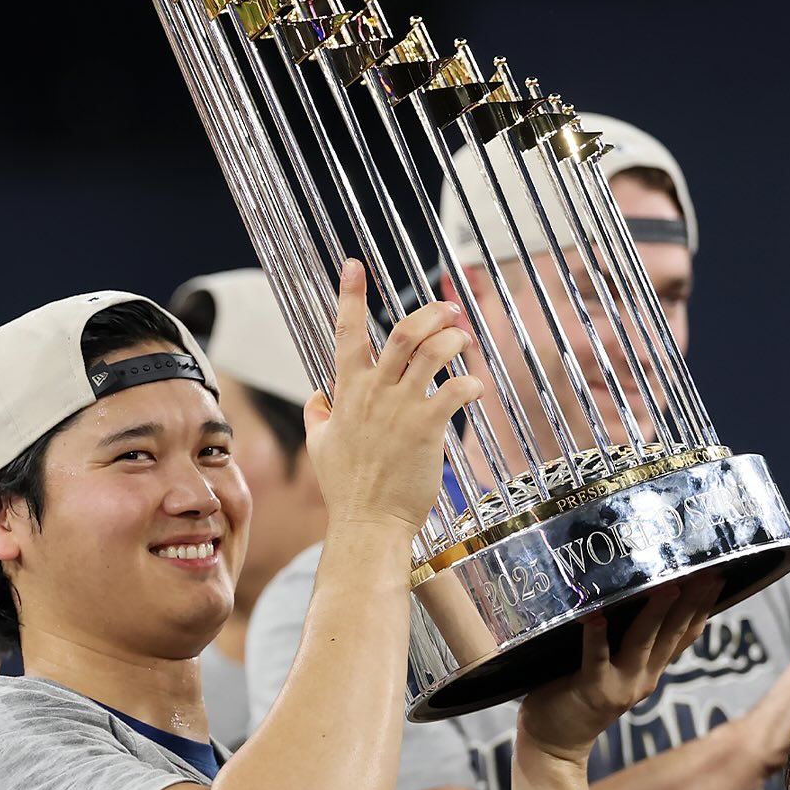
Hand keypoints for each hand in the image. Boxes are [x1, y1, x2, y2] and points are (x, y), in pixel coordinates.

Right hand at [305, 260, 482, 535]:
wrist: (367, 524)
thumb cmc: (346, 489)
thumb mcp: (319, 447)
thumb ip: (317, 417)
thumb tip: (314, 398)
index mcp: (347, 393)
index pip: (346, 333)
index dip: (350, 295)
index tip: (354, 265)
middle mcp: (373, 393)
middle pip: (403, 332)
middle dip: (430, 312)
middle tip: (449, 310)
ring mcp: (400, 409)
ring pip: (431, 352)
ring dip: (453, 339)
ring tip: (465, 340)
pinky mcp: (426, 428)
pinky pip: (454, 390)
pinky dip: (470, 382)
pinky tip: (475, 388)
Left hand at [517, 574, 720, 764]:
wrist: (555, 743)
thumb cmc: (576, 694)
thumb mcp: (613, 667)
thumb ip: (625, 641)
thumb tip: (630, 594)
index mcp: (650, 669)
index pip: (684, 634)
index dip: (702, 607)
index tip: (716, 575)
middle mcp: (643, 677)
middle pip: (672, 634)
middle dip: (691, 602)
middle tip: (706, 572)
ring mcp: (619, 685)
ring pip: (641, 643)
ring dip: (655, 614)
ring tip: (667, 587)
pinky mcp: (591, 689)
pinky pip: (594, 659)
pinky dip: (595, 637)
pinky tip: (596, 617)